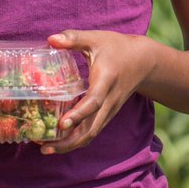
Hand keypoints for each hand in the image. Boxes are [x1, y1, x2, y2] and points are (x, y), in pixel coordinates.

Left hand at [38, 30, 152, 154]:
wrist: (144, 62)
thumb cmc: (117, 48)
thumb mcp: (96, 39)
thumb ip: (73, 38)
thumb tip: (50, 39)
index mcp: (106, 80)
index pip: (93, 101)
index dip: (78, 114)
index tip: (62, 123)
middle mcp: (109, 100)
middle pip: (91, 128)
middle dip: (68, 141)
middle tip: (44, 147)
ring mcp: (110, 110)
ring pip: (91, 134)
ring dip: (70, 144)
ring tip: (46, 148)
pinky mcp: (107, 114)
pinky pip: (92, 131)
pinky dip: (76, 139)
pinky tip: (59, 140)